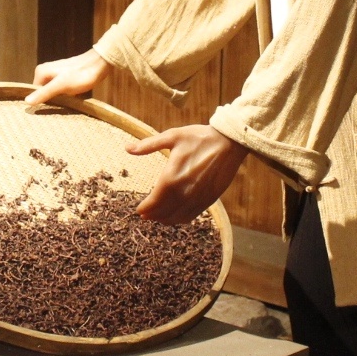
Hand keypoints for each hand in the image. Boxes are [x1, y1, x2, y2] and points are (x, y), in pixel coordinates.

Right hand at [25, 49, 110, 105]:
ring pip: (53, 92)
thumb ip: (44, 93)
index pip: (35, 94)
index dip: (42, 103)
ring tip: (69, 101)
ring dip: (60, 99)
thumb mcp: (61, 86)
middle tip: (62, 105)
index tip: (51, 109)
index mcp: (40, 72)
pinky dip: (66, 96)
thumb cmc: (80, 74)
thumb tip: (26, 101)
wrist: (99, 64)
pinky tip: (73, 98)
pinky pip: (61, 91)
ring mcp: (55, 74)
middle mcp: (45, 72)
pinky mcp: (65, 78)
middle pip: (43, 93)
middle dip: (52, 101)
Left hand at [127, 124, 249, 223]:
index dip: (145, 208)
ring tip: (158, 217)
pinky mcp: (208, 200)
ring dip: (165, 219)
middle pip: (163, 212)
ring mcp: (197, 198)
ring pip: (176, 217)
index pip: (154, 201)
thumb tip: (127, 148)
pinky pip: (191, 216)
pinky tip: (176, 215)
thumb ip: (148, 145)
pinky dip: (180, 219)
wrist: (229, 143)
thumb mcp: (172, 136)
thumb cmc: (199, 138)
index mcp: (172, 177)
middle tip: (145, 214)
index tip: (139, 210)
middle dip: (152, 215)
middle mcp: (184, 192)